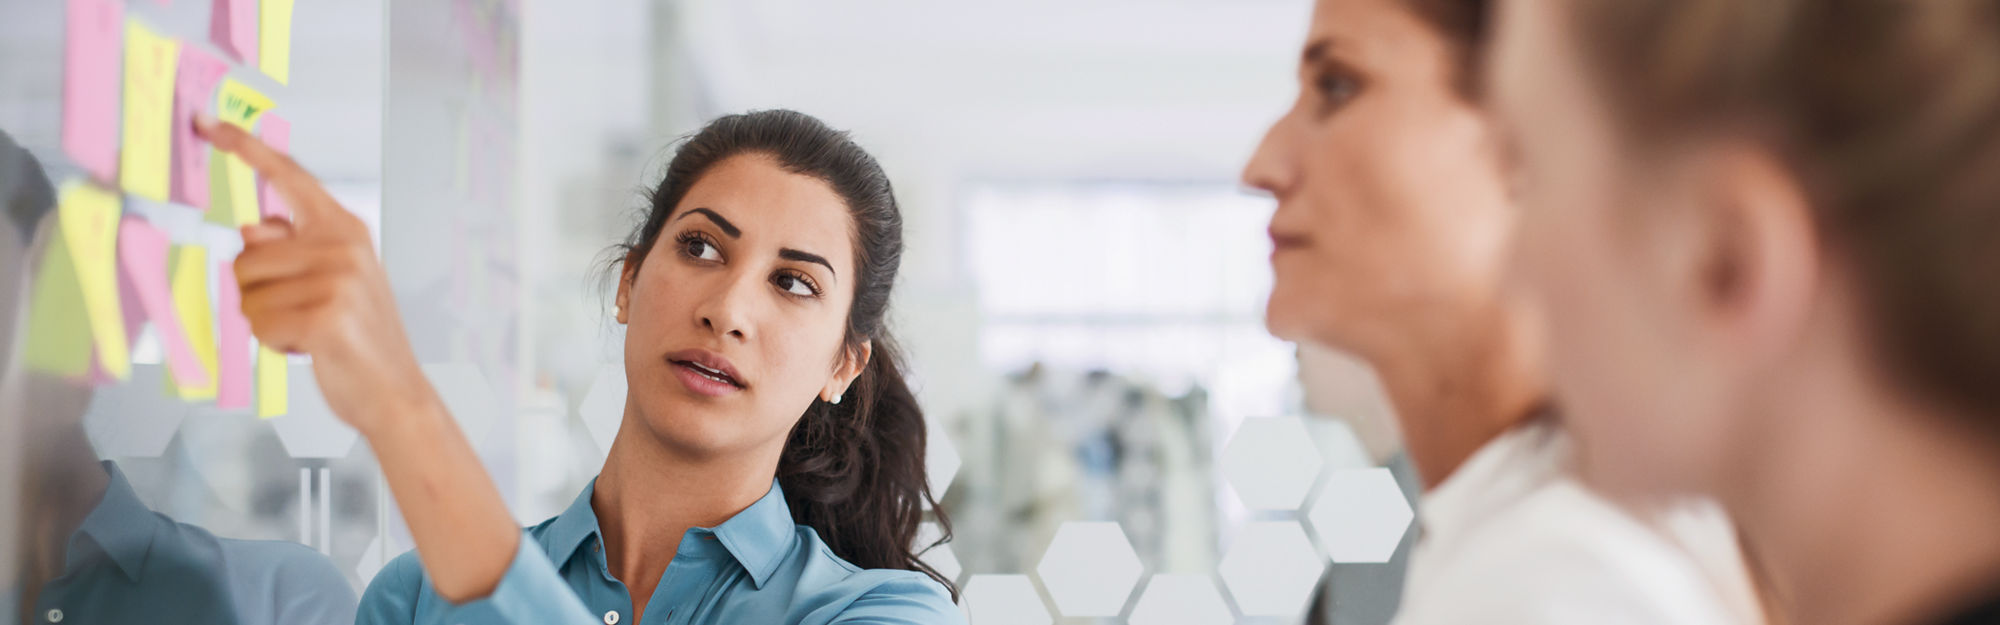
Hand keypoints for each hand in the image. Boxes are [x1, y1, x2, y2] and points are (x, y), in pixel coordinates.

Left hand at [195, 114, 433, 436]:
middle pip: (247, 255)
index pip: (288, 177)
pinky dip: (274, 343)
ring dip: (266, 322)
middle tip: (302, 316)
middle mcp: (342, 245)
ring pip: (247, 294)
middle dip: (259, 294)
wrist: (396, 392)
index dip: (245, 148)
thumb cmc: (361, 338)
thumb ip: (293, 247)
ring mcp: (336, 279)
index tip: (207, 124)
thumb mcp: (332, 280)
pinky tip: (309, 348)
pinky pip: (259, 323)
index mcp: (345, 229)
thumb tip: (251, 227)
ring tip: (309, 332)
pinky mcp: (324, 315)